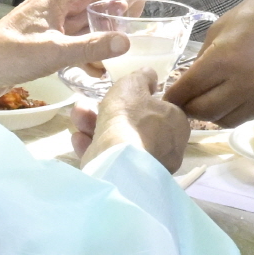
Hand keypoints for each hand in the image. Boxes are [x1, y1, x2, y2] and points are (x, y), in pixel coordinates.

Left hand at [0, 0, 132, 102]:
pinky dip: (86, 32)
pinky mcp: (40, 42)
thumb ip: (90, 46)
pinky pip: (69, 32)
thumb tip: (125, 41)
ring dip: (97, 11)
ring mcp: (43, 25)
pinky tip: (95, 38)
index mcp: (50, 1)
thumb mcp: (55, 51)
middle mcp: (47, 8)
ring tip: (119, 9)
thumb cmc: (10, 55)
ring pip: (76, 14)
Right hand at [75, 68, 191, 171]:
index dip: (135, 100)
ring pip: (120, 141)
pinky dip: (95, 147)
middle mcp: (167, 146)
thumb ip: (141, 77)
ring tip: (77, 116)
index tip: (116, 95)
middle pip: (133, 124)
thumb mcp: (133, 85)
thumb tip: (150, 75)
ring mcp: (148, 166)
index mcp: (176, 123)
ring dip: (94, 125)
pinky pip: (112, 158)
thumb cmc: (129, 118)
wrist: (117, 161)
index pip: (158, 109)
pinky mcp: (130, 179)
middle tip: (86, 104)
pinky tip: (78, 139)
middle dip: (105, 112)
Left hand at [163, 0, 253, 127]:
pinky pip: (244, 118)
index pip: (187, 90)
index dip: (172, 96)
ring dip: (209, 114)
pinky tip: (227, 101)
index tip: (165, 98)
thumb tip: (189, 79)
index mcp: (225, 60)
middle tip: (182, 101)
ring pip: (223, 120)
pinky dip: (230, 113)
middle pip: (202, 111)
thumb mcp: (223, 26)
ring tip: (204, 102)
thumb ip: (204, 56)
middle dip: (187, 107)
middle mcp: (243, 85)